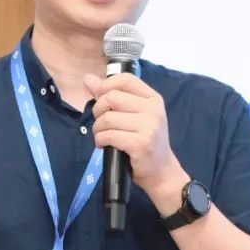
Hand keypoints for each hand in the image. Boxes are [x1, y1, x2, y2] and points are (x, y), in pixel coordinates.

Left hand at [83, 72, 187, 212]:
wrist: (161, 171)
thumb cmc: (145, 141)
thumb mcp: (133, 115)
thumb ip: (111, 95)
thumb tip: (88, 79)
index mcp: (152, 98)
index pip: (124, 79)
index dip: (106, 86)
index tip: (102, 100)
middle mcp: (153, 109)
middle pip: (111, 97)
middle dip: (98, 110)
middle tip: (101, 123)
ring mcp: (149, 126)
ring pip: (107, 118)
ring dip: (98, 129)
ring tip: (102, 136)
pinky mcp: (141, 143)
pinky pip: (109, 135)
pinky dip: (100, 140)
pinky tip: (104, 145)